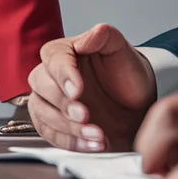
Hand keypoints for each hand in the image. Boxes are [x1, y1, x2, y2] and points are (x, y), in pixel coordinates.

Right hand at [27, 23, 155, 151]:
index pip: (52, 59)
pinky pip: (51, 135)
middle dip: (61, 103)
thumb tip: (92, 33)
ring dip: (66, 127)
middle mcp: (50, 76)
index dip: (63, 75)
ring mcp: (51, 102)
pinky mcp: (56, 125)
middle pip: (40, 86)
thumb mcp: (120, 51)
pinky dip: (70, 143)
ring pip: (41, 112)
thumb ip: (106, 36)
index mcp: (61, 52)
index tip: (77, 90)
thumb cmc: (126, 74)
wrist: (138, 105)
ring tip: (97, 135)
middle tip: (85, 114)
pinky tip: (94, 145)